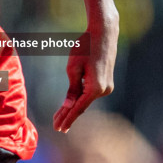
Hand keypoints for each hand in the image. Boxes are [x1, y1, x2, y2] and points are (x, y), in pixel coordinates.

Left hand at [53, 0, 118, 132]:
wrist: (103, 34)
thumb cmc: (86, 47)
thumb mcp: (74, 68)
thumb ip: (72, 88)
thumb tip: (69, 105)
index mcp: (95, 88)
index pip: (78, 108)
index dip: (67, 119)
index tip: (59, 128)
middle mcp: (104, 90)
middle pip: (82, 106)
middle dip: (68, 116)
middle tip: (56, 126)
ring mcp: (106, 87)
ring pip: (86, 100)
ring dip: (73, 108)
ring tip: (59, 117)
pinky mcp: (106, 83)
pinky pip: (90, 94)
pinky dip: (80, 99)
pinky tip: (70, 105)